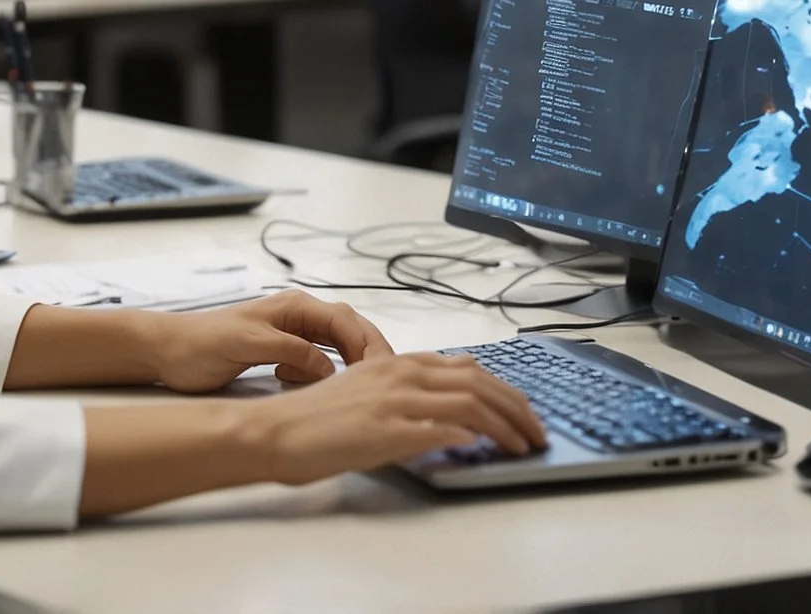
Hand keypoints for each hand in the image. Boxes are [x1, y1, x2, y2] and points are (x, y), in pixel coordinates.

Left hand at [141, 290, 393, 392]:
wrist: (167, 351)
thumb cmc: (202, 343)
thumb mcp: (250, 345)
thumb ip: (292, 351)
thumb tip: (330, 368)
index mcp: (295, 306)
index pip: (346, 320)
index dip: (368, 344)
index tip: (383, 369)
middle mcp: (299, 316)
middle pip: (348, 331)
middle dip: (365, 355)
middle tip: (379, 383)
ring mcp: (292, 334)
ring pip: (334, 348)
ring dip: (344, 367)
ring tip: (346, 388)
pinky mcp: (283, 353)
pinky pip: (315, 362)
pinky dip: (318, 375)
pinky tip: (297, 383)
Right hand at [241, 351, 547, 485]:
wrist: (273, 430)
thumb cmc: (315, 417)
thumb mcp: (368, 391)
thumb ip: (408, 390)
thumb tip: (449, 401)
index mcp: (398, 362)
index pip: (470, 369)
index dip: (506, 391)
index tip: (525, 412)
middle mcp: (400, 374)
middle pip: (480, 383)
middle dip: (518, 409)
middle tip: (537, 432)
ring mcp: (393, 401)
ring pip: (468, 403)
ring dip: (505, 426)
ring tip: (523, 446)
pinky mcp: (383, 430)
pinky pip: (437, 429)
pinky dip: (466, 436)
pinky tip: (482, 448)